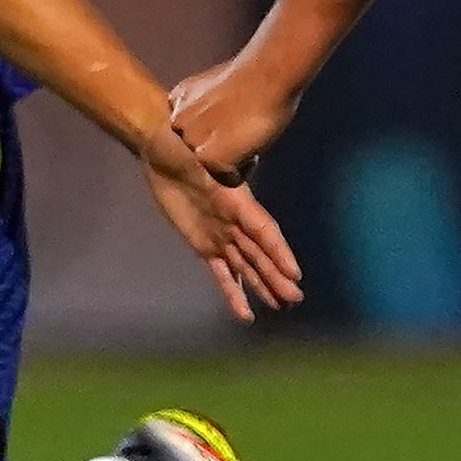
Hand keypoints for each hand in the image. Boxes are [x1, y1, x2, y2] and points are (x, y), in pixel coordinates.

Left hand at [135, 117, 305, 323]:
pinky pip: (222, 274)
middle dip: (276, 275)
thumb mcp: (195, 148)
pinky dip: (233, 293)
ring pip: (247, 266)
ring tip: (281, 307)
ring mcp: (222, 236)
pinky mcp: (205, 246)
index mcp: (236, 200)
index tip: (294, 272)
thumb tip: (224, 150)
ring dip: (263, 286)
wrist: (165, 153)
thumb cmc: (181, 145)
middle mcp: (234, 222)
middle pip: (259, 253)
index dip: (277, 250)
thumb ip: (211, 155)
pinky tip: (245, 315)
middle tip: (294, 299)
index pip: (262, 229)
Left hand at [167, 50, 300, 181]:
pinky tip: (252, 142)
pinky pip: (229, 179)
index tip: (234, 116)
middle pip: (202, 153)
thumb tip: (215, 120)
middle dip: (222, 147)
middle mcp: (178, 123)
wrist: (266, 75)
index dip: (219, 130)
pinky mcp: (208, 159)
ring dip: (233, 158)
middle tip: (243, 127)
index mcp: (178, 100)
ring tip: (248, 133)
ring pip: (214, 169)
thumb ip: (206, 105)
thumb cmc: (254, 77)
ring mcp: (192, 142)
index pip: (194, 132)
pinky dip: (245, 167)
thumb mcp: (215, 86)